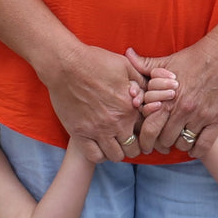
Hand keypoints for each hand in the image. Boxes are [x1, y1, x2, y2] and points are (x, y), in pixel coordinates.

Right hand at [40, 43, 145, 162]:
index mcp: (130, 107)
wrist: (66, 64)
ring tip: (113, 142)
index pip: (147, 131)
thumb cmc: (95, 61)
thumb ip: (141, 82)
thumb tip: (152, 92)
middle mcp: (117, 122)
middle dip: (134, 145)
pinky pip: (95, 156)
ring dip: (117, 151)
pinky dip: (100, 154)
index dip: (146, 132)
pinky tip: (99, 144)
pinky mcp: (79, 133)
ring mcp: (98, 130)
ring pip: (116, 156)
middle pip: (134, 149)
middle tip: (127, 139)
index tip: (139, 129)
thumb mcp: (125, 66)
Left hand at [128, 25, 217, 155]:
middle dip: (160, 143)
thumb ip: (146, 64)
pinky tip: (194, 147)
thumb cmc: (197, 56)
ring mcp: (201, 116)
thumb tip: (127, 55)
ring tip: (178, 141)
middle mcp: (183, 109)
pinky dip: (196, 150)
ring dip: (179, 145)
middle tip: (161, 143)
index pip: (149, 128)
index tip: (147, 139)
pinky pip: (204, 146)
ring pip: (183, 144)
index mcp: (168, 97)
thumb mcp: (169, 60)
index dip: (145, 137)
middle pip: (164, 140)